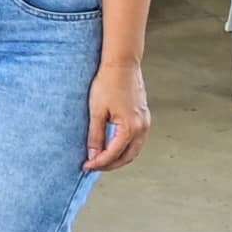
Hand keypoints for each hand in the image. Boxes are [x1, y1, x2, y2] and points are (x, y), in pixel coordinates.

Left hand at [82, 56, 149, 171]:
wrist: (122, 65)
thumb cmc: (107, 84)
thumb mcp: (96, 111)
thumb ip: (95, 135)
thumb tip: (93, 154)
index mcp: (130, 128)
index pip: (113, 154)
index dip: (99, 163)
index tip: (86, 167)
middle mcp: (142, 128)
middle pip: (127, 157)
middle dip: (110, 165)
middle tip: (93, 167)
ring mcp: (145, 123)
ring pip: (134, 150)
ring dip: (119, 157)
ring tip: (101, 159)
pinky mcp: (144, 117)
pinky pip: (137, 140)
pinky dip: (125, 147)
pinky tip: (112, 146)